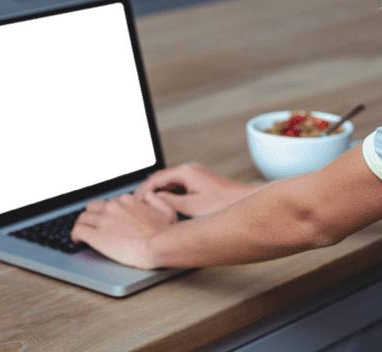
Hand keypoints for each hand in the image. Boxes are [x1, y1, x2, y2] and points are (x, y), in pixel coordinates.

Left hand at [71, 194, 176, 268]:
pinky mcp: (97, 236)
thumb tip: (148, 196)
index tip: (109, 219)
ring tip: (82, 233)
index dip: (108, 212)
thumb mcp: (167, 209)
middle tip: (93, 225)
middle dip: (92, 215)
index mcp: (128, 201)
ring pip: (83, 217)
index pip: (111, 202)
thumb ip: (155, 199)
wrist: (159, 244)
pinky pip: (78, 231)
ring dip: (82, 224)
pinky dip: (75, 235)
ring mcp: (104, 221)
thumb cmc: (166, 231)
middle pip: (93, 207)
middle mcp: (114, 207)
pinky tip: (77, 241)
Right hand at [134, 162, 258, 217]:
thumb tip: (152, 201)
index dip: (142, 192)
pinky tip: (167, 211)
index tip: (134, 204)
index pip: (155, 178)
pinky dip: (170, 198)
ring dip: (159, 197)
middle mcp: (190, 170)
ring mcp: (196, 176)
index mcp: (186, 172)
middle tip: (138, 209)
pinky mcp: (201, 184)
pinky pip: (179, 189)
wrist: (246, 203)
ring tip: (149, 212)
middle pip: (161, 180)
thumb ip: (169, 203)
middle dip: (148, 194)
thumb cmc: (223, 205)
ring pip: (170, 185)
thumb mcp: (191, 207)